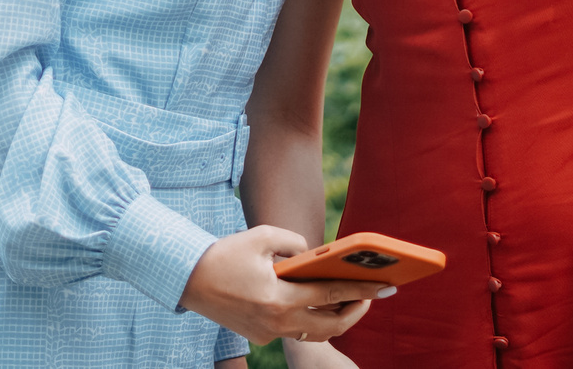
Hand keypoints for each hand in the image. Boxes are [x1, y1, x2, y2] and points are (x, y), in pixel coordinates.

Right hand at [179, 225, 391, 345]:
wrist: (187, 279)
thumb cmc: (224, 254)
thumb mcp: (261, 236)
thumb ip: (293, 242)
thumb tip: (313, 254)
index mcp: (279, 297)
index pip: (330, 295)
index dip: (362, 289)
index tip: (386, 285)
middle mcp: (277, 321)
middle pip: (330, 325)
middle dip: (356, 311)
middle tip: (373, 295)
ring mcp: (268, 333)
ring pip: (314, 334)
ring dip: (335, 320)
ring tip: (350, 301)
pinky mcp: (259, 336)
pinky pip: (293, 331)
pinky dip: (309, 320)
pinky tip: (317, 305)